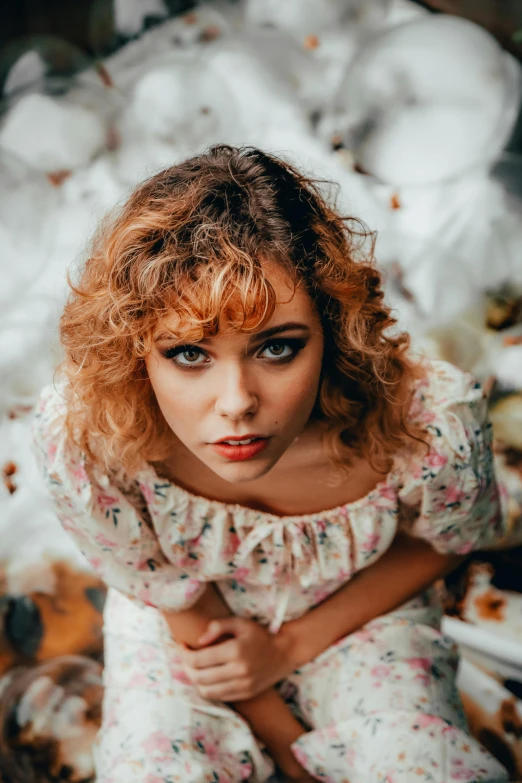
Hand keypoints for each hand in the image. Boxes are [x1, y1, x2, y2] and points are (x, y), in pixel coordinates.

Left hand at [179, 616, 293, 700]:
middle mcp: (238, 671)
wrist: (285, 652)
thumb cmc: (260, 634)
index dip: (184, 654)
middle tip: (184, 656)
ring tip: (193, 667)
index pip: (198, 659)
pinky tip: (206, 677)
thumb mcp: (240, 622)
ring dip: (194, 680)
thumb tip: (199, 641)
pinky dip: (206, 688)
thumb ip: (218, 626)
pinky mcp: (245, 694)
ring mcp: (242, 685)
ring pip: (206, 690)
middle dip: (186, 667)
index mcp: (235, 651)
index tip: (181, 645)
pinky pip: (218, 697)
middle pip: (199, 677)